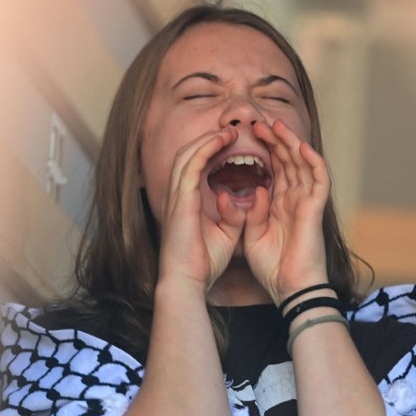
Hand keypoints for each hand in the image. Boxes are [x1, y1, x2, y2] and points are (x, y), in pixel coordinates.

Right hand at [157, 128, 247, 294]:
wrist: (187, 282)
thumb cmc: (203, 263)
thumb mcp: (226, 233)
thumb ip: (233, 213)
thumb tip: (240, 198)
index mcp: (185, 203)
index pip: (193, 167)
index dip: (209, 152)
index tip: (230, 145)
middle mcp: (177, 195)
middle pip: (186, 155)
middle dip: (207, 140)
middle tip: (230, 133)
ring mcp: (176, 197)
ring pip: (186, 155)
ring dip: (207, 140)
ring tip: (228, 133)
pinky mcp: (181, 201)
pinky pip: (191, 165)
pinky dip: (206, 149)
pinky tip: (221, 142)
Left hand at [242, 120, 328, 302]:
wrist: (288, 289)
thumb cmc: (272, 267)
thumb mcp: (252, 234)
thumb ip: (252, 211)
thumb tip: (255, 190)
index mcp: (280, 203)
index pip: (274, 169)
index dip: (264, 151)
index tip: (247, 136)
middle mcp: (295, 199)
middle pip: (288, 161)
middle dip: (275, 140)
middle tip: (258, 124)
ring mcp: (307, 202)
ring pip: (303, 163)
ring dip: (291, 143)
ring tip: (276, 125)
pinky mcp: (315, 209)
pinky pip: (319, 179)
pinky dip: (313, 161)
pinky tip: (301, 146)